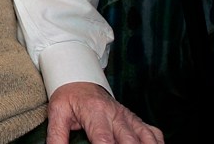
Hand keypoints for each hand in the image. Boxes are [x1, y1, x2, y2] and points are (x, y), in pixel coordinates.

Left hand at [47, 82, 163, 143]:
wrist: (79, 77)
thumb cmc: (68, 96)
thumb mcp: (57, 113)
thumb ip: (57, 136)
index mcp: (95, 112)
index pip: (104, 139)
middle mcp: (115, 113)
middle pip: (129, 141)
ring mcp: (128, 116)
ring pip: (145, 137)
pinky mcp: (135, 119)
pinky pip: (153, 132)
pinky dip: (156, 143)